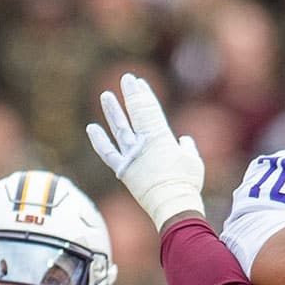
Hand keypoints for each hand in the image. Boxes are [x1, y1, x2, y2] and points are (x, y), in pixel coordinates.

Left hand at [86, 73, 205, 229]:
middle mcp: (143, 142)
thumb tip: (184, 141)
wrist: (172, 205)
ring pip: (119, 129)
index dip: (143, 95)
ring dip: (112, 111)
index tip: (138, 82)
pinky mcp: (122, 170)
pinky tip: (91, 128)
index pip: (150, 110)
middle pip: (135, 113)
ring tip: (105, 95)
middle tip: (125, 79)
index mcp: (161, 137)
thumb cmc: (186, 183)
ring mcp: (131, 155)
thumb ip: (187, 148)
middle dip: (130, 95)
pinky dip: (99, 141)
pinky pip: (107, 153)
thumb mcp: (193, 160)